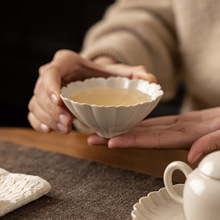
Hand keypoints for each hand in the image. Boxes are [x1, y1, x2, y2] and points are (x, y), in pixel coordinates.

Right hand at [28, 49, 155, 133]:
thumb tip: (151, 79)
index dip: (51, 86)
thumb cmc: (101, 76)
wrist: (89, 79)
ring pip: (36, 104)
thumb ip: (132, 74)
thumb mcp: (115, 72)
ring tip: (65, 129)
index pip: (52, 71)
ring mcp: (45, 89)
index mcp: (66, 62)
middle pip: (41, 92)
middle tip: (68, 124)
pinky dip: (38, 123)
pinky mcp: (43, 102)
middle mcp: (51, 74)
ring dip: (47, 119)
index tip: (61, 101)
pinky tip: (49, 131)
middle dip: (52, 110)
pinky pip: (33, 113)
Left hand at [87, 107, 219, 163]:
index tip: (111, 142)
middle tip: (94, 137)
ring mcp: (180, 127)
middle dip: (117, 137)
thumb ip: (212, 143)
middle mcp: (178, 133)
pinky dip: (142, 120)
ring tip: (103, 128)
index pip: (152, 141)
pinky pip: (158, 120)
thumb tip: (191, 154)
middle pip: (142, 136)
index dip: (131, 142)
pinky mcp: (184, 121)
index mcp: (187, 137)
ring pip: (147, 128)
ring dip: (125, 129)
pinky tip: (129, 119)